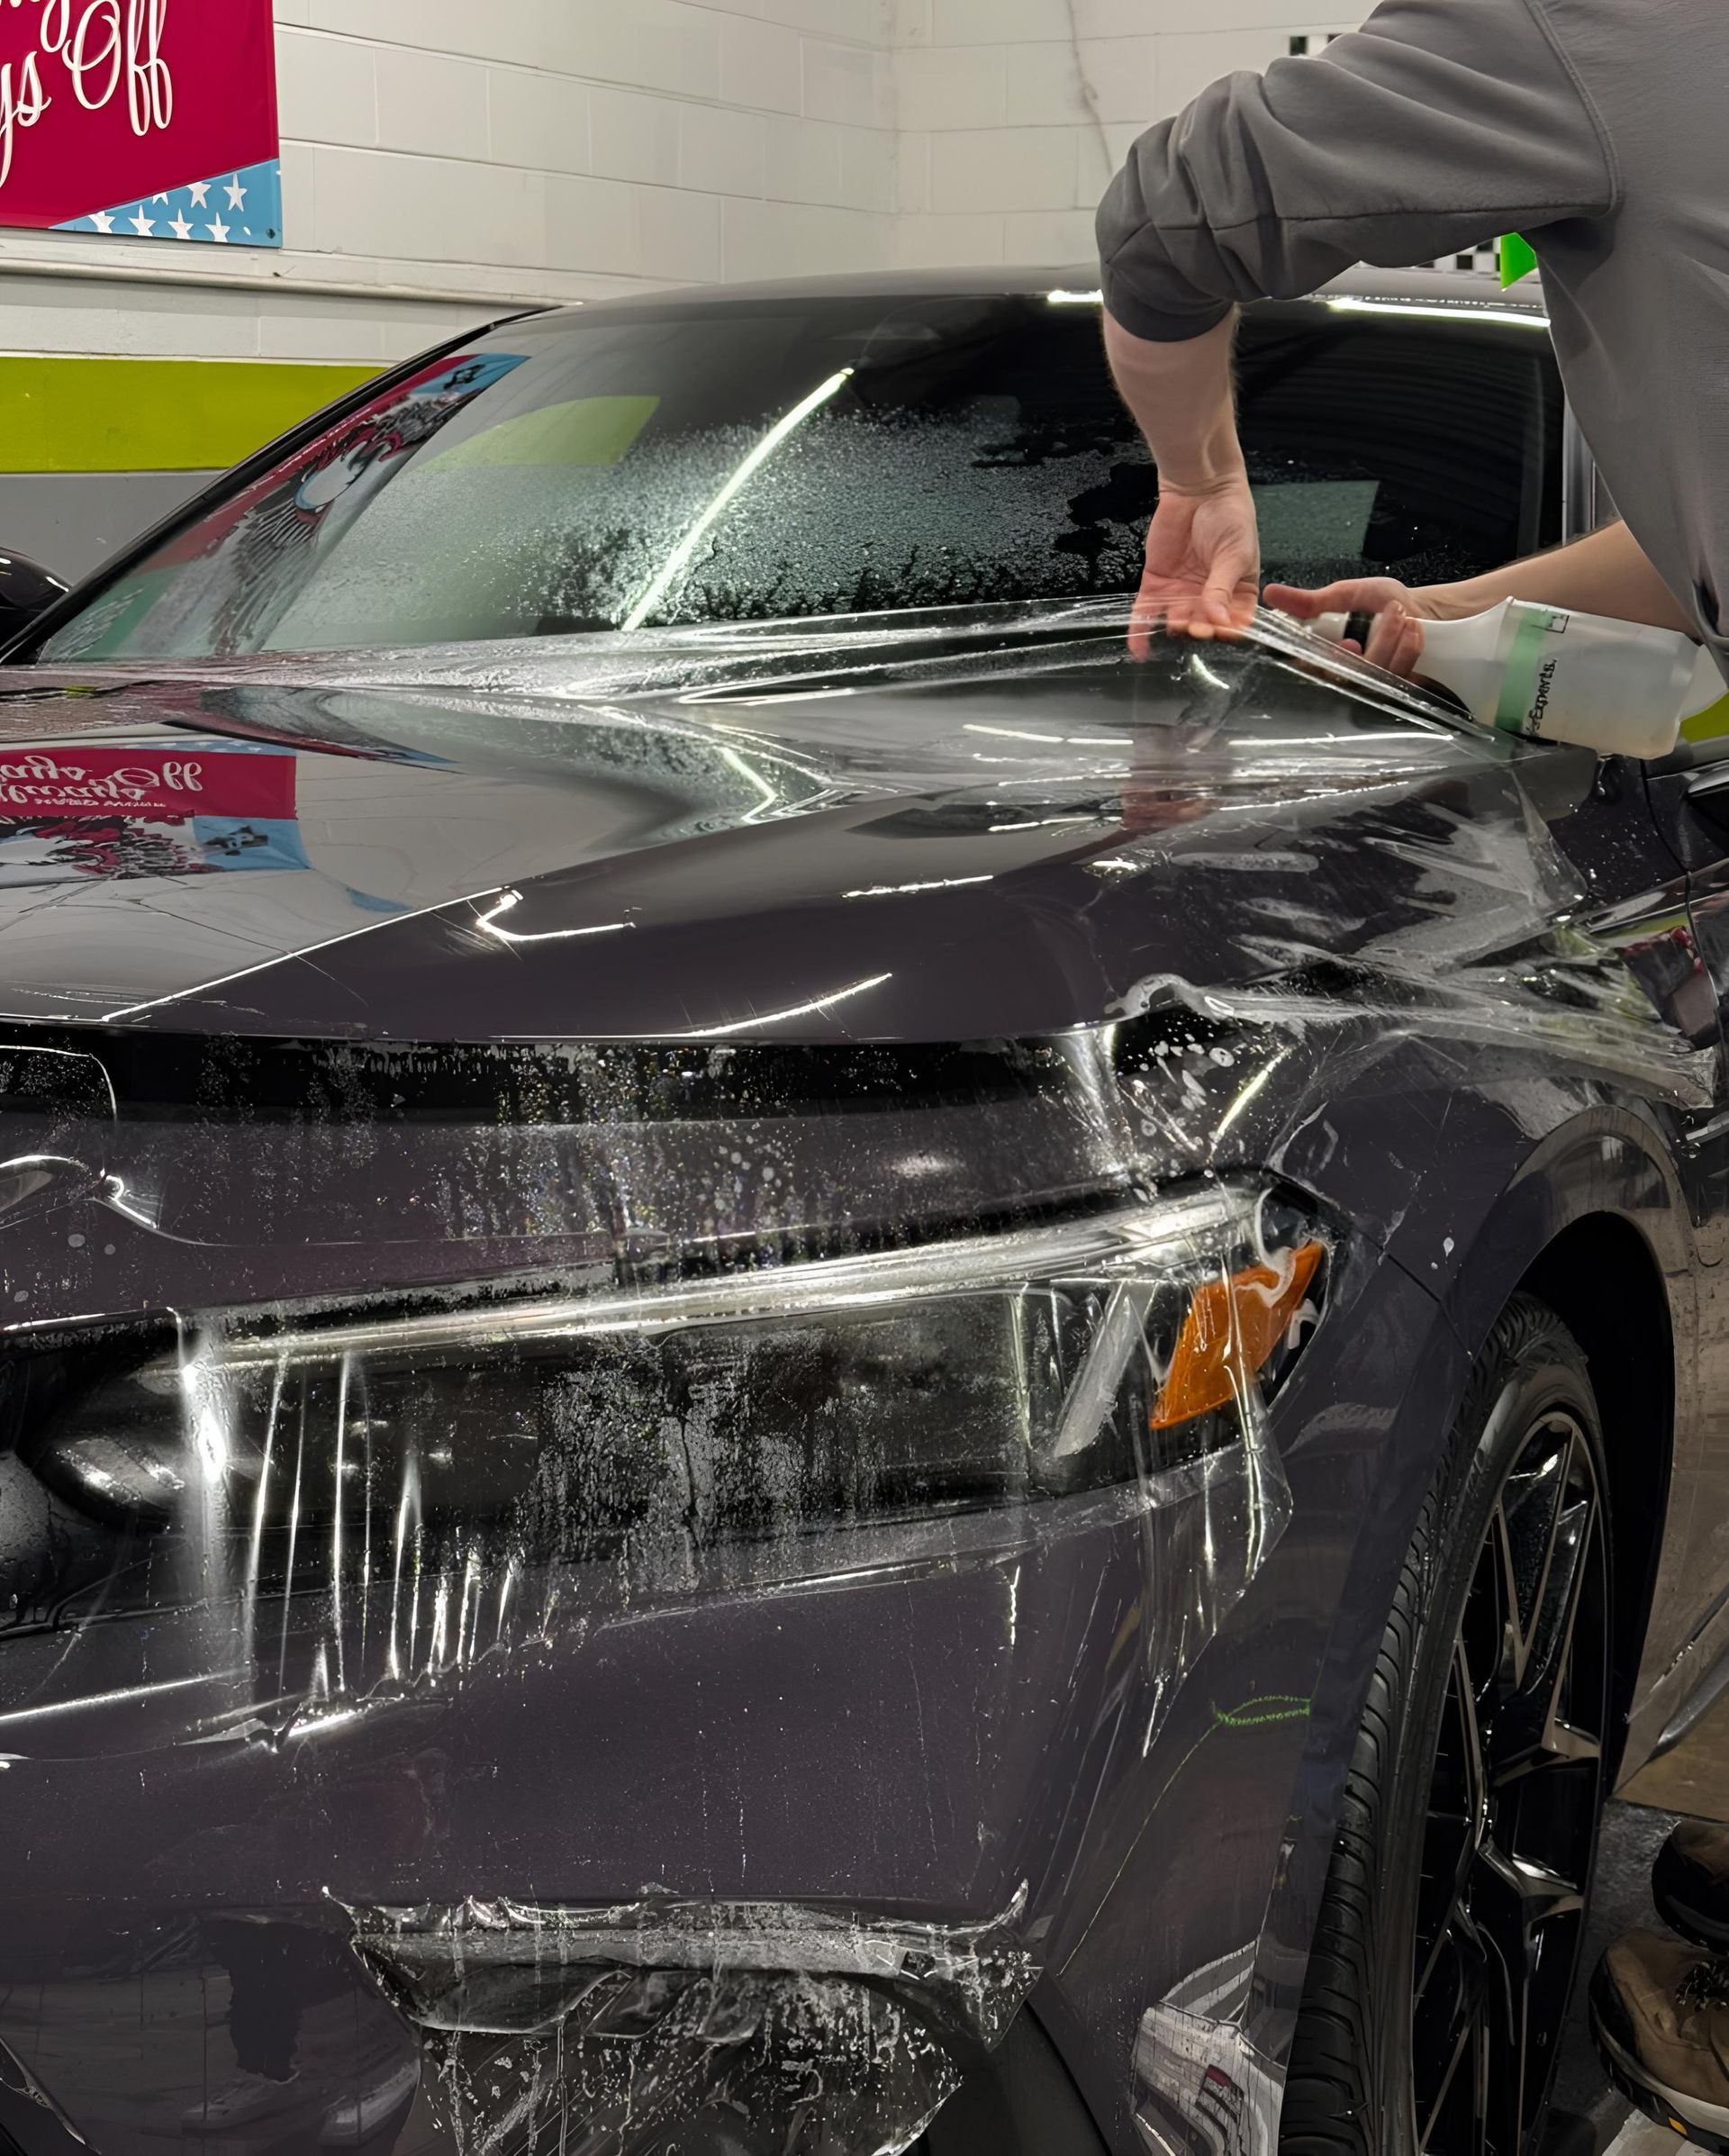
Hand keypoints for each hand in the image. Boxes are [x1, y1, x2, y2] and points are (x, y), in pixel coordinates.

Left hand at [1129, 473, 1259, 659]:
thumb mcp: (1234, 553)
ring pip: (1175, 621)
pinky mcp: (1156, 586)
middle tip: (1196, 627)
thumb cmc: (1230, 517)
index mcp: (1237, 594)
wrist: (1200, 488)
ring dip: (1173, 629)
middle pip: (1203, 624)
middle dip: (1199, 629)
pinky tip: (1137, 649)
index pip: (1234, 621)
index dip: (1228, 630)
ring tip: (1175, 625)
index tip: (1222, 631)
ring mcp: (1181, 594)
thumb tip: (1217, 620)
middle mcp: (1208, 600)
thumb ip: (1222, 588)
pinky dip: (1140, 630)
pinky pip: (1146, 613)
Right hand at [1263, 576, 1438, 676]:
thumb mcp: (1341, 595)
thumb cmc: (1378, 602)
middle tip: (1394, 611)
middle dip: (1380, 639)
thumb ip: (1308, 601)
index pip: (1316, 669)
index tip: (1351, 641)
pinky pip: (1401, 678)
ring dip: (1397, 639)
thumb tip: (1270, 593)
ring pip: (1379, 675)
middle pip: (1353, 675)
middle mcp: (1346, 673)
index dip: (1333, 660)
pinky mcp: (1396, 688)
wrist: (1417, 609)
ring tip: (1403, 615)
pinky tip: (1413, 630)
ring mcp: (1372, 684)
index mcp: (1326, 653)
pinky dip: (1410, 648)